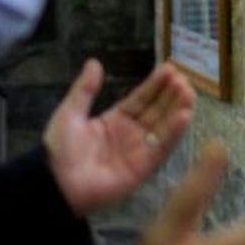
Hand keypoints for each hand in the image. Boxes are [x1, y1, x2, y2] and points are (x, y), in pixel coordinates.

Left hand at [44, 60, 194, 216]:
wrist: (54, 182)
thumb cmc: (59, 149)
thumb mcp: (70, 113)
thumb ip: (85, 89)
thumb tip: (95, 62)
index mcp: (114, 120)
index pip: (141, 99)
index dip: (155, 84)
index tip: (170, 68)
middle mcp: (131, 134)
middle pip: (157, 111)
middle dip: (171, 95)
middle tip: (185, 78)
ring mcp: (138, 151)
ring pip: (164, 127)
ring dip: (178, 110)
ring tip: (190, 92)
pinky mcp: (143, 168)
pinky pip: (162, 148)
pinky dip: (174, 132)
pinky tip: (184, 116)